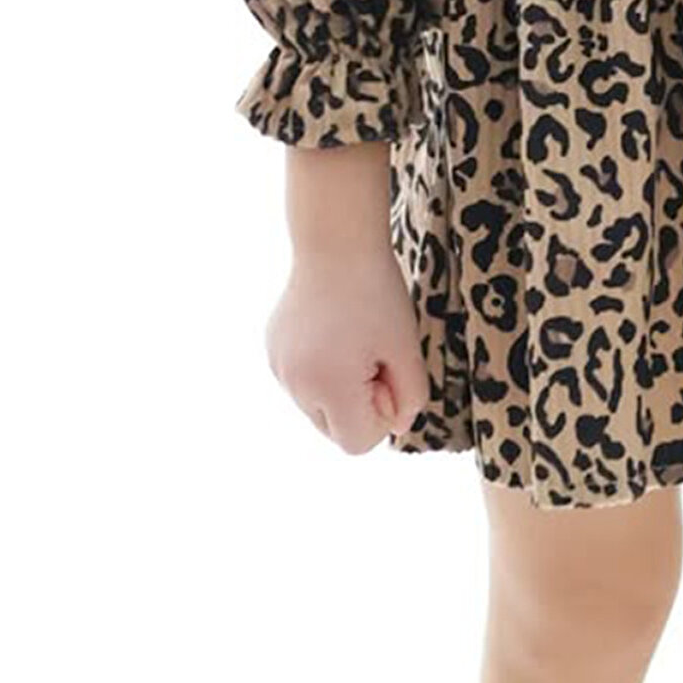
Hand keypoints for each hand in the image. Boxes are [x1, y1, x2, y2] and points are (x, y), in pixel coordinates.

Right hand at [264, 244, 426, 451]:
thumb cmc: (376, 291)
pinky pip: (302, 380)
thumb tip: (396, 425)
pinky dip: (321, 368)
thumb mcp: (406, 346)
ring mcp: (278, 367)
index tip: (386, 372)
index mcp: (328, 386)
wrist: (336, 239)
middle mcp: (294, 384)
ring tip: (353, 337)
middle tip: (373, 353)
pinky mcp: (273, 349)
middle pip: (333, 428)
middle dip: (358, 403)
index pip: (356, 443)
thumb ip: (410, 397)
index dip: (380, 414)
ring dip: (339, 386)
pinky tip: (333, 329)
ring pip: (317, 405)